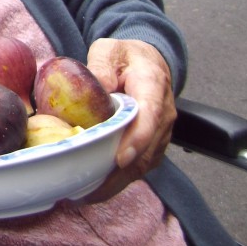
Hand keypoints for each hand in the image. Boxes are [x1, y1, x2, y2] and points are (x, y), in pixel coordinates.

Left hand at [80, 38, 176, 201]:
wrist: (148, 62)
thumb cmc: (126, 56)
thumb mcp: (110, 49)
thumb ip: (102, 64)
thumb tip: (96, 87)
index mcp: (153, 86)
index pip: (151, 115)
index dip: (138, 139)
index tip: (121, 158)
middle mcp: (163, 115)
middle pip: (148, 150)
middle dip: (119, 174)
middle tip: (87, 189)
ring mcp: (160, 133)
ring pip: (143, 165)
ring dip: (116, 183)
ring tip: (83, 196)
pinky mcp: (152, 145)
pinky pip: (138, 167)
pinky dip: (117, 181)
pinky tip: (92, 190)